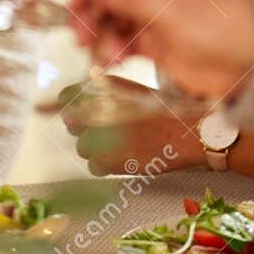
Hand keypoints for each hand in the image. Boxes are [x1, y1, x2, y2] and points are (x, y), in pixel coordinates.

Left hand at [60, 80, 202, 175]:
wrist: (187, 133)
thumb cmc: (165, 112)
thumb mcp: (132, 93)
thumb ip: (104, 97)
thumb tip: (74, 111)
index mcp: (104, 86)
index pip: (66, 97)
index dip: (72, 108)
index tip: (81, 116)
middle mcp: (98, 106)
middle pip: (72, 124)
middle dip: (87, 130)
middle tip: (109, 134)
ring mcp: (100, 133)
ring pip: (83, 148)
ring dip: (99, 150)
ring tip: (125, 146)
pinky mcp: (106, 158)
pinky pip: (94, 167)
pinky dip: (108, 166)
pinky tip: (127, 158)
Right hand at [70, 0, 253, 100]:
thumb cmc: (220, 24)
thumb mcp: (168, 4)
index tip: (75, 4)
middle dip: (88, 13)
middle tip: (83, 37)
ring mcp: (151, 12)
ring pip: (107, 19)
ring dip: (100, 36)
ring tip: (110, 57)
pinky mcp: (154, 40)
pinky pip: (120, 40)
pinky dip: (112, 50)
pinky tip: (117, 61)